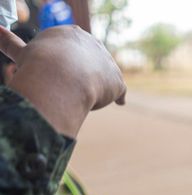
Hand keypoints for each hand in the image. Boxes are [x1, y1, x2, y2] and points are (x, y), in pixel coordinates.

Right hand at [0, 25, 125, 136]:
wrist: (60, 77)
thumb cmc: (38, 64)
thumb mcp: (23, 54)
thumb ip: (10, 44)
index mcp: (70, 34)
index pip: (72, 47)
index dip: (67, 61)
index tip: (63, 71)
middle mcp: (92, 43)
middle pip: (90, 60)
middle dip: (85, 71)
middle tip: (74, 86)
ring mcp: (107, 62)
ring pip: (104, 75)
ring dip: (99, 85)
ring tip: (88, 95)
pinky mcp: (116, 80)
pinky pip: (119, 89)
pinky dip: (117, 96)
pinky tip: (120, 102)